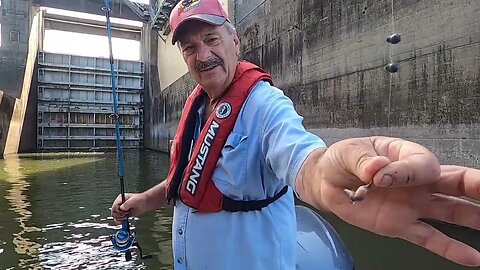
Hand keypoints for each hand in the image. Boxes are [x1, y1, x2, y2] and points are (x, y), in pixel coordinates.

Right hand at [111, 193, 148, 223]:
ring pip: (115, 216)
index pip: (114, 207)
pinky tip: (124, 220)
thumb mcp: (133, 200)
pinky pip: (118, 219)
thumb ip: (126, 204)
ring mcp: (121, 210)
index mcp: (120, 199)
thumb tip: (121, 208)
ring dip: (121, 218)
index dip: (118, 210)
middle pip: (113, 212)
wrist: (145, 203)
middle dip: (120, 214)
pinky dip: (120, 221)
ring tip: (127, 215)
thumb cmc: (140, 199)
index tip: (123, 211)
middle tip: (126, 213)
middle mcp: (120, 204)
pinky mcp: (124, 214)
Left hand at [318, 136, 479, 266]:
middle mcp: (415, 181)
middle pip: (453, 181)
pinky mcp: (401, 225)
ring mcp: (412, 204)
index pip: (421, 164)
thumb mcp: (348, 153)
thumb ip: (362, 160)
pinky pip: (429, 237)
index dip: (406, 172)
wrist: (327, 182)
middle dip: (474, 186)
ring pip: (449, 211)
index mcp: (404, 155)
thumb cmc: (342, 160)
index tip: (379, 176)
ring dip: (471, 217)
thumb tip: (376, 169)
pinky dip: (450, 248)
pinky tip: (473, 258)